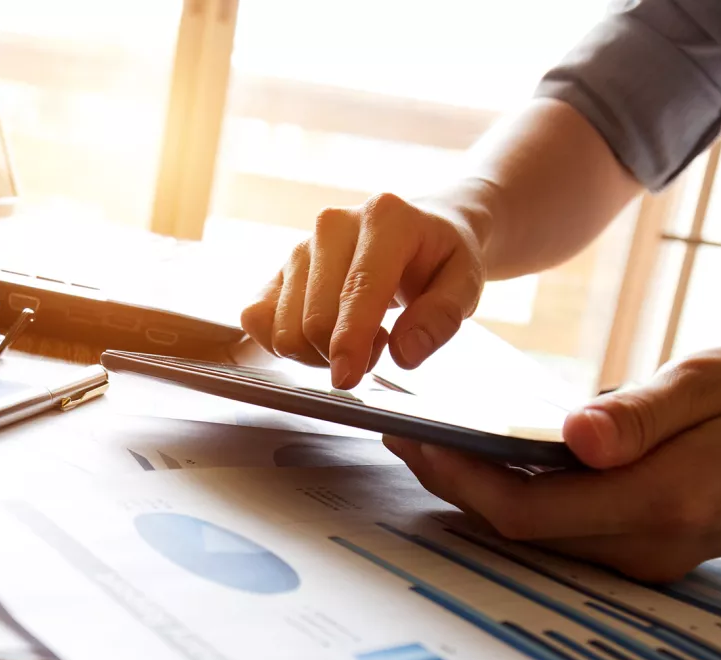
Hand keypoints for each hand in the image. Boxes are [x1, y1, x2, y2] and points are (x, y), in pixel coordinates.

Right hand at [240, 192, 485, 388]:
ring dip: (316, 352)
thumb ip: (441, 317)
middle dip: (342, 353)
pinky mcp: (278, 270)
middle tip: (380, 345)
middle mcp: (332, 225)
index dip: (349, 340)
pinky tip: (321, 336)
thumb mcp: (465, 283)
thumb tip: (405, 353)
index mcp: (385, 219)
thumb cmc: (439, 259)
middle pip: (314, 318)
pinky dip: (284, 343)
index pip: (357, 290)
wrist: (417, 231)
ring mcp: (300, 247)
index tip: (347, 379)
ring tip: (354, 335)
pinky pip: (256, 318)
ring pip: (284, 327)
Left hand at [383, 343, 720, 582]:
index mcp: (664, 501)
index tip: (414, 438)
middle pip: (521, 530)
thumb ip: (639, 415)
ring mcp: (651, 555)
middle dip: (454, 484)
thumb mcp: (710, 382)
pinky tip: (493, 461)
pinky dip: (520, 497)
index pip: (527, 510)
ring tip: (431, 442)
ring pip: (539, 535)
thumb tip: (572, 436)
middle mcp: (651, 545)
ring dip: (480, 492)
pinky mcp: (650, 547)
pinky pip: (566, 530)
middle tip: (403, 435)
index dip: (460, 479)